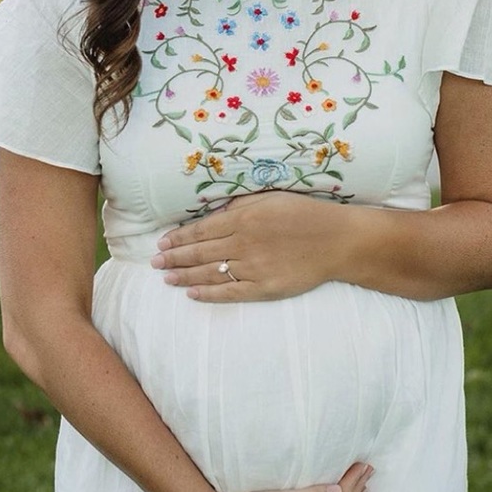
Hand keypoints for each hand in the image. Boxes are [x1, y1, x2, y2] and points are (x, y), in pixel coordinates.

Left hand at [151, 191, 345, 301]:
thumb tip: (214, 212)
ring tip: (166, 277)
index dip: (179, 238)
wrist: (337, 241)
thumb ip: (240, 206)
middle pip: (199, 253)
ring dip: (184, 276)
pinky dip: (209, 294)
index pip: (200, 230)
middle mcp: (242, 243)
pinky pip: (230, 293)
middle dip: (173, 257)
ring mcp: (252, 268)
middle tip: (154, 262)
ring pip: (209, 274)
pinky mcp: (264, 287)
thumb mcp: (271, 198)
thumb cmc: (305, 214)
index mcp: (243, 218)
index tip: (162, 242)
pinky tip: (192, 294)